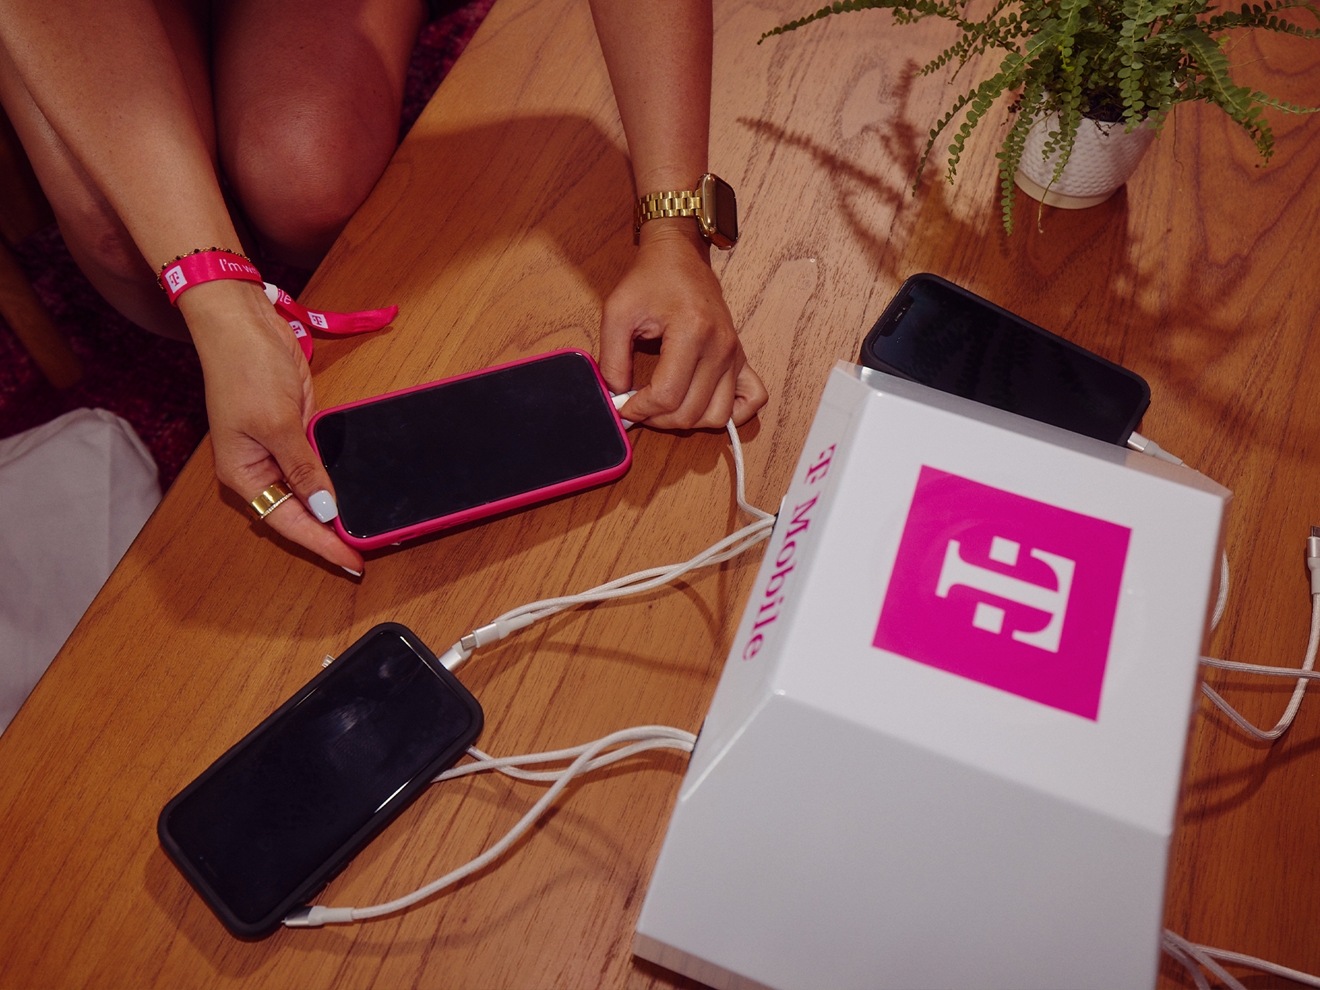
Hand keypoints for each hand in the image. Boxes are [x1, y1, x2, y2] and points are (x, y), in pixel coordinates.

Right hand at [181, 280, 364, 575]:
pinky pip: (319, 465)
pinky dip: (337, 479)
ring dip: (336, 509)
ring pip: (311, 492)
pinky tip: (359, 493)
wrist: (242, 321)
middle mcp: (260, 469)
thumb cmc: (244, 368)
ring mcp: (279, 451)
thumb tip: (325, 508)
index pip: (288, 522)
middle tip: (368, 551)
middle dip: (331, 533)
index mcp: (244, 474)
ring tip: (368, 530)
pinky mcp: (296, 431)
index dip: (322, 545)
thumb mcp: (277, 422)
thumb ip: (303, 468)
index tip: (352, 563)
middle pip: (299, 513)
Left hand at [598, 219, 766, 428]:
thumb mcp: (618, 313)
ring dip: (687, 421)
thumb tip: (616, 396)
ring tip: (664, 406)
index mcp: (692, 331)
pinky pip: (752, 400)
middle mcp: (721, 346)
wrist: (680, 255)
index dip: (639, 409)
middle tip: (638, 405)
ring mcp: (735, 354)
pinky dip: (731, 413)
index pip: (667, 395)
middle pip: (691, 412)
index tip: (623, 405)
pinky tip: (703, 404)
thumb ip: (612, 359)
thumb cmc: (650, 278)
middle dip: (657, 418)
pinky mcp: (742, 357)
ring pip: (718, 415)